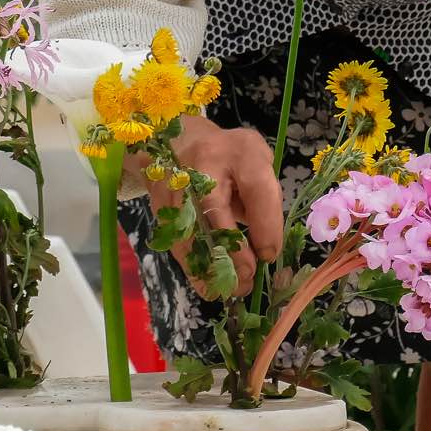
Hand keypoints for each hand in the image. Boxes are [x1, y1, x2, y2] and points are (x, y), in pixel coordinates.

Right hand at [144, 114, 283, 296]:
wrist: (179, 140)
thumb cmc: (230, 156)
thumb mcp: (258, 165)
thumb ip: (266, 200)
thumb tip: (265, 249)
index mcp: (238, 152)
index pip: (256, 188)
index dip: (265, 226)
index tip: (269, 255)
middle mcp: (203, 167)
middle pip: (216, 216)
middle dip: (234, 256)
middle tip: (248, 280)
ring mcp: (176, 189)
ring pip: (192, 237)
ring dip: (213, 270)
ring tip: (233, 290)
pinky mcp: (162, 211)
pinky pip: (179, 245)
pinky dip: (196, 269)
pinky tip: (212, 286)